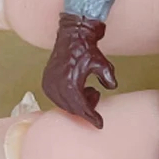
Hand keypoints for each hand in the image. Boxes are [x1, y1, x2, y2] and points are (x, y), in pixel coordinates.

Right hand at [42, 12, 117, 129]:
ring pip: (64, 105)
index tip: (100, 124)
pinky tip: (79, 89)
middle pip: (72, 109)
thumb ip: (108, 78)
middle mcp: (56, 86)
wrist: (72, 35)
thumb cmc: (86, 48)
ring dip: (77, 103)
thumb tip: (111, 87)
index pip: (81, 108)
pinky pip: (57, 98)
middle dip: (85, 109)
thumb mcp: (102, 63)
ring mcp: (49, 84)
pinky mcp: (46, 81)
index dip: (92, 117)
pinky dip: (68, 98)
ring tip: (89, 90)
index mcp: (69, 84)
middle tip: (96, 100)